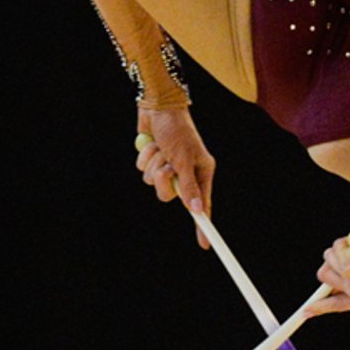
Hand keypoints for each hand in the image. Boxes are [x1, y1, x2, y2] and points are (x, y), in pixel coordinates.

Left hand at [132, 106, 215, 245]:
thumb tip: (196, 211)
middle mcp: (186, 171)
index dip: (203, 224)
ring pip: (154, 184)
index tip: (206, 244)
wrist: (158, 105)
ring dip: (152, 166)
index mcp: (202, 170)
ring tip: (159, 149)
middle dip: (163, 181)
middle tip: (166, 167)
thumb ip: (188, 186)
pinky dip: (145, 159)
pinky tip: (151, 144)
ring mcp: (169, 166)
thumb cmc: (176, 130)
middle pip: (171, 196)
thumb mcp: (183, 159)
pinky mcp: (154, 160)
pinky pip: (143, 172)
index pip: (203, 204)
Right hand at [308, 222, 349, 315]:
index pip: (338, 307)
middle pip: (325, 278)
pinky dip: (343, 242)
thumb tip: (327, 284)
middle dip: (332, 263)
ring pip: (327, 261)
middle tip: (349, 255)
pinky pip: (334, 250)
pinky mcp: (349, 266)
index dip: (320, 308)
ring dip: (339, 250)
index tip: (305, 311)